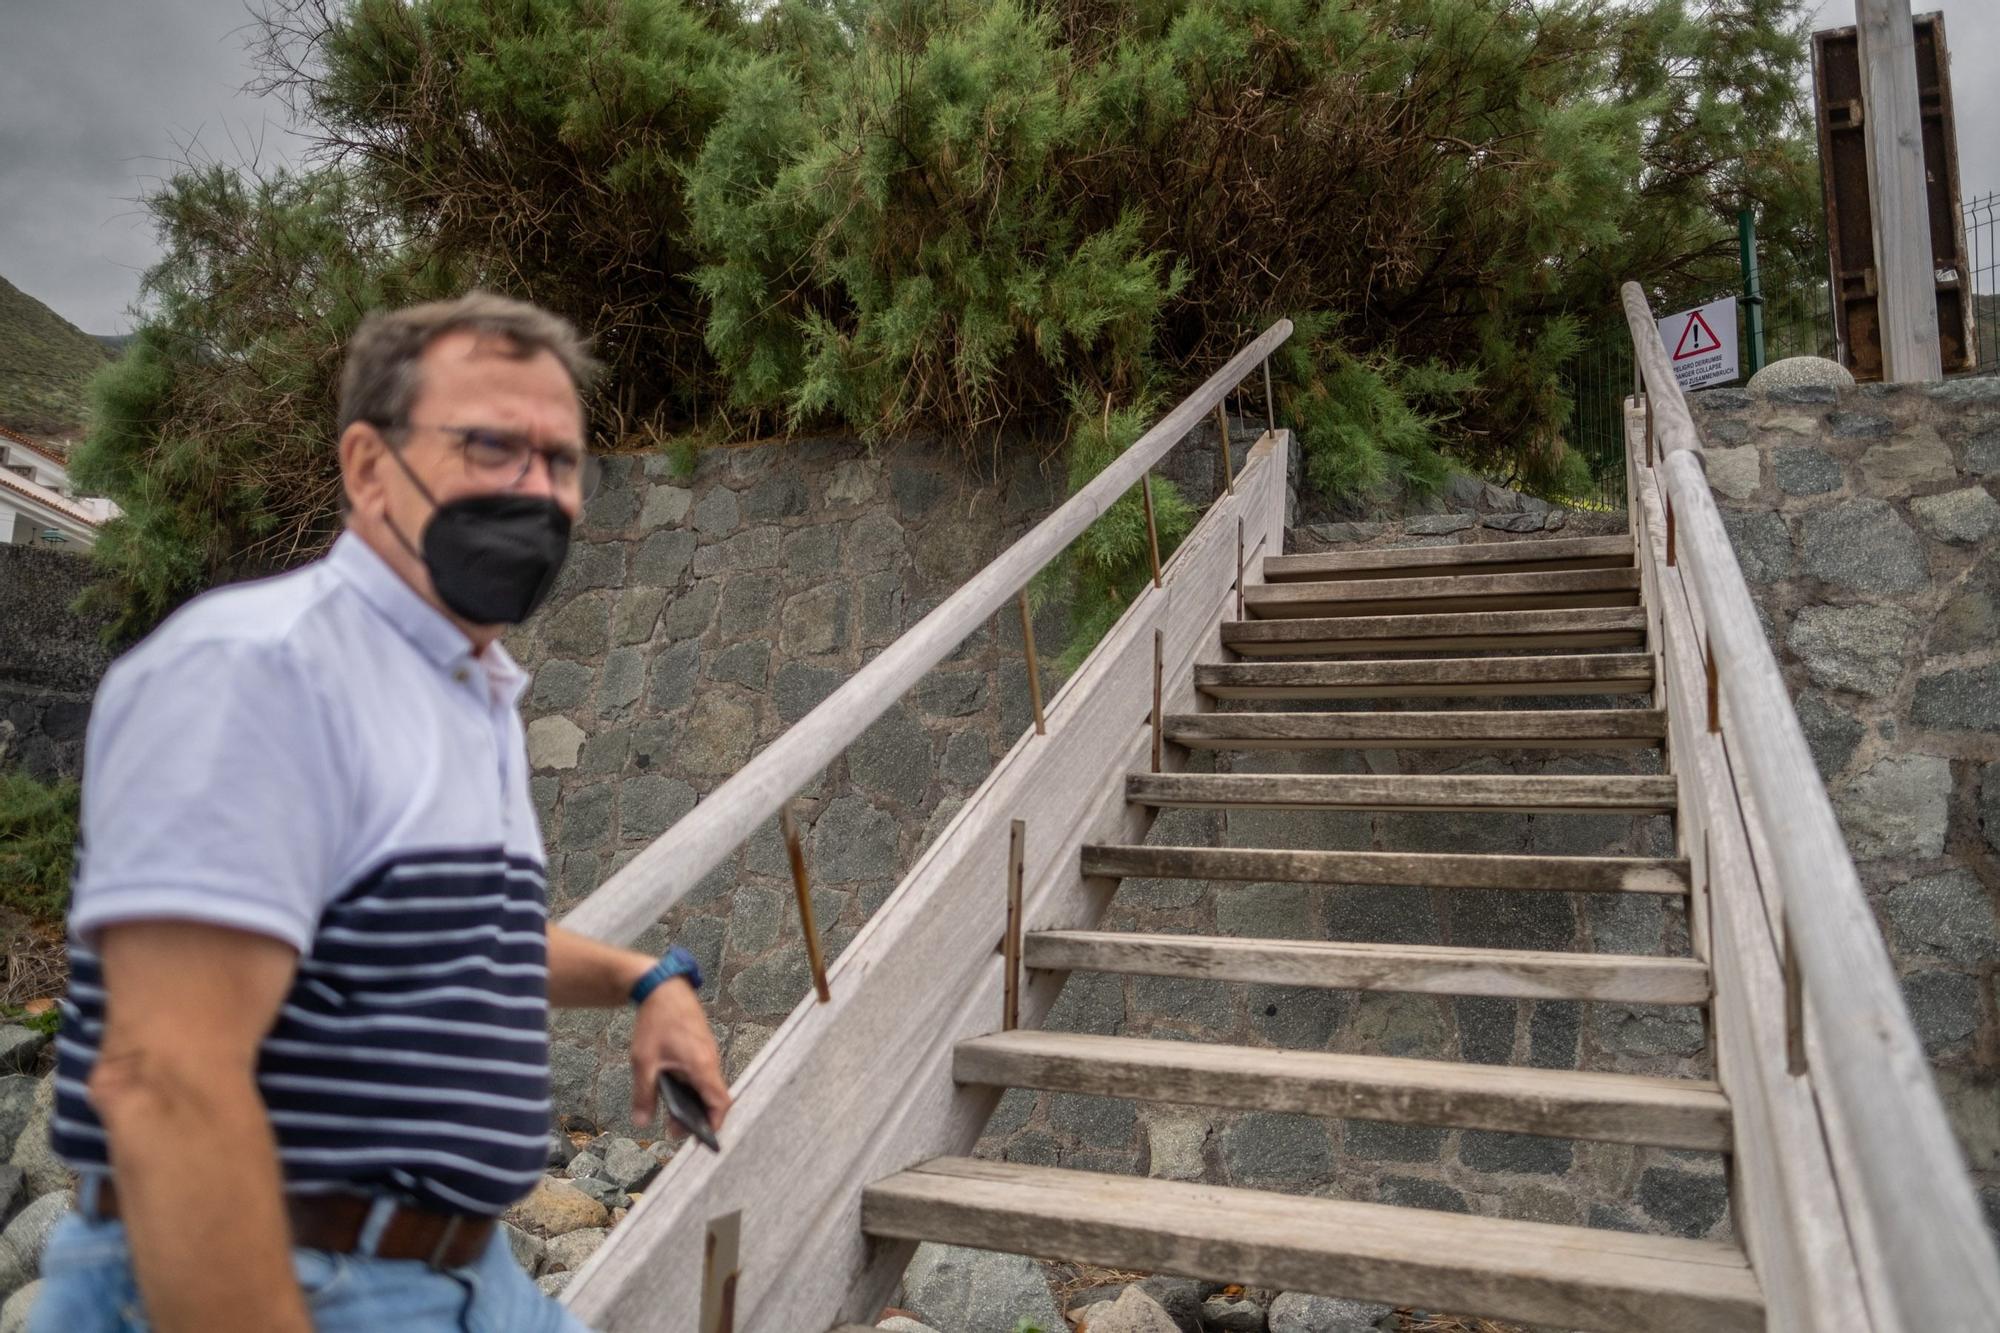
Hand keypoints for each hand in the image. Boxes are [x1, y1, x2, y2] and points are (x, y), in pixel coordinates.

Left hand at [627, 978, 731, 1134]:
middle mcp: (710, 1060)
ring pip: (708, 1086)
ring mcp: (708, 1053)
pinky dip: (693, 1088)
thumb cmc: (656, 1023)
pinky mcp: (702, 1047)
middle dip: (699, 1118)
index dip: (714, 1123)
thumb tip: (642, 1123)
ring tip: (671, 1114)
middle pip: (715, 1098)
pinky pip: (703, 1074)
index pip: (720, 1102)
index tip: (702, 1138)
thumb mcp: (644, 1062)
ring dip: (695, 1102)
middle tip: (675, 1130)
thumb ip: (644, 1094)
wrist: (663, 987)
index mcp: (702, 1066)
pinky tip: (673, 1090)